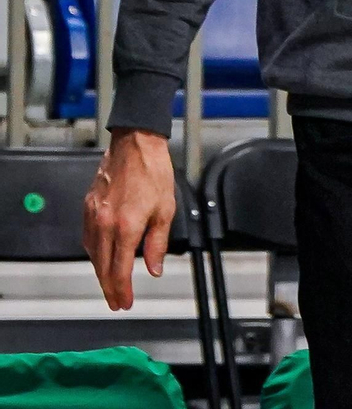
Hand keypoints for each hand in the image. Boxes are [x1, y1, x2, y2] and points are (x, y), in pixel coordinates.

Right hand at [83, 129, 174, 310]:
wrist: (135, 146)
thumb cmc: (153, 173)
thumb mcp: (165, 210)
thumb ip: (157, 243)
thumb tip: (153, 268)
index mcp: (126, 227)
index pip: (119, 270)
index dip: (122, 290)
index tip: (125, 302)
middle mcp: (105, 224)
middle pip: (102, 267)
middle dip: (109, 288)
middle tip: (116, 302)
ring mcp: (93, 216)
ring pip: (93, 254)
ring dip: (101, 273)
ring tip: (111, 285)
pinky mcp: (88, 208)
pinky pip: (88, 239)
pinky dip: (95, 253)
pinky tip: (102, 258)